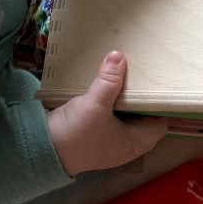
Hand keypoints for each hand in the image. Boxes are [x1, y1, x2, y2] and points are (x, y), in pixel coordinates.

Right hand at [46, 52, 166, 175]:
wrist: (41, 148)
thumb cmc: (77, 133)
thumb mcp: (95, 104)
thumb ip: (109, 80)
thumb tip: (119, 55)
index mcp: (134, 143)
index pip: (160, 123)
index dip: (161, 105)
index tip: (160, 83)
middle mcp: (125, 143)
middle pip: (142, 117)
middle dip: (142, 96)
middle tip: (144, 73)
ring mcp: (108, 138)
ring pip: (124, 114)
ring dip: (124, 96)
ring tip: (127, 73)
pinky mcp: (93, 132)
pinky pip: (109, 114)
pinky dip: (109, 101)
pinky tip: (107, 83)